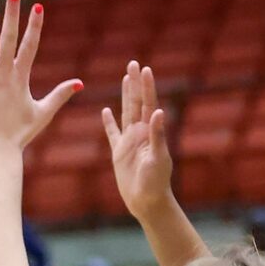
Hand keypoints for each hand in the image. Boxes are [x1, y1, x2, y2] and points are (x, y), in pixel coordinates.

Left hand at [0, 0, 81, 150]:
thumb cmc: (20, 133)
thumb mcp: (43, 113)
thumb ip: (60, 95)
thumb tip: (79, 83)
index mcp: (21, 79)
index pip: (30, 47)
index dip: (34, 26)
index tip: (38, 7)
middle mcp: (4, 75)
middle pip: (9, 40)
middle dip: (13, 16)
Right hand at [103, 62, 172, 218]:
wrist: (148, 202)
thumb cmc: (156, 182)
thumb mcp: (158, 158)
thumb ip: (158, 135)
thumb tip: (158, 112)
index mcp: (150, 132)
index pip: (148, 104)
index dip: (147, 86)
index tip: (145, 69)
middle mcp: (140, 133)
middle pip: (137, 102)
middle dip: (135, 83)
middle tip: (134, 63)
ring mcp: (129, 142)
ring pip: (126, 112)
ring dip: (126, 95)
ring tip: (125, 78)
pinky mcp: (119, 153)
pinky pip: (112, 133)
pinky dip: (109, 122)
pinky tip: (105, 111)